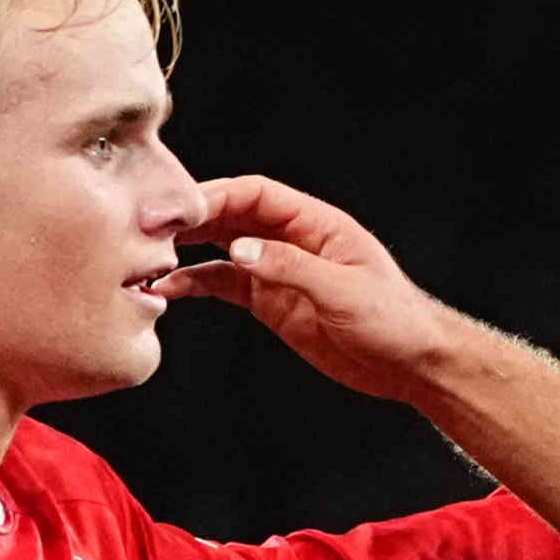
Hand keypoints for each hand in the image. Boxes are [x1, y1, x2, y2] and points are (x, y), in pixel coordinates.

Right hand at [156, 170, 466, 401]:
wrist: (412, 364)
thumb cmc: (395, 319)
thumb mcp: (344, 290)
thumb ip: (290, 268)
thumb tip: (238, 250)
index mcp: (315, 224)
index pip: (255, 195)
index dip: (215, 195)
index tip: (179, 208)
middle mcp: (291, 240)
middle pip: (230, 215)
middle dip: (189, 218)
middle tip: (148, 226)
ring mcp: (278, 270)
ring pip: (220, 248)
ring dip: (185, 250)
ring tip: (148, 255)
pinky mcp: (271, 302)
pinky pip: (224, 284)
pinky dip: (196, 283)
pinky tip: (170, 288)